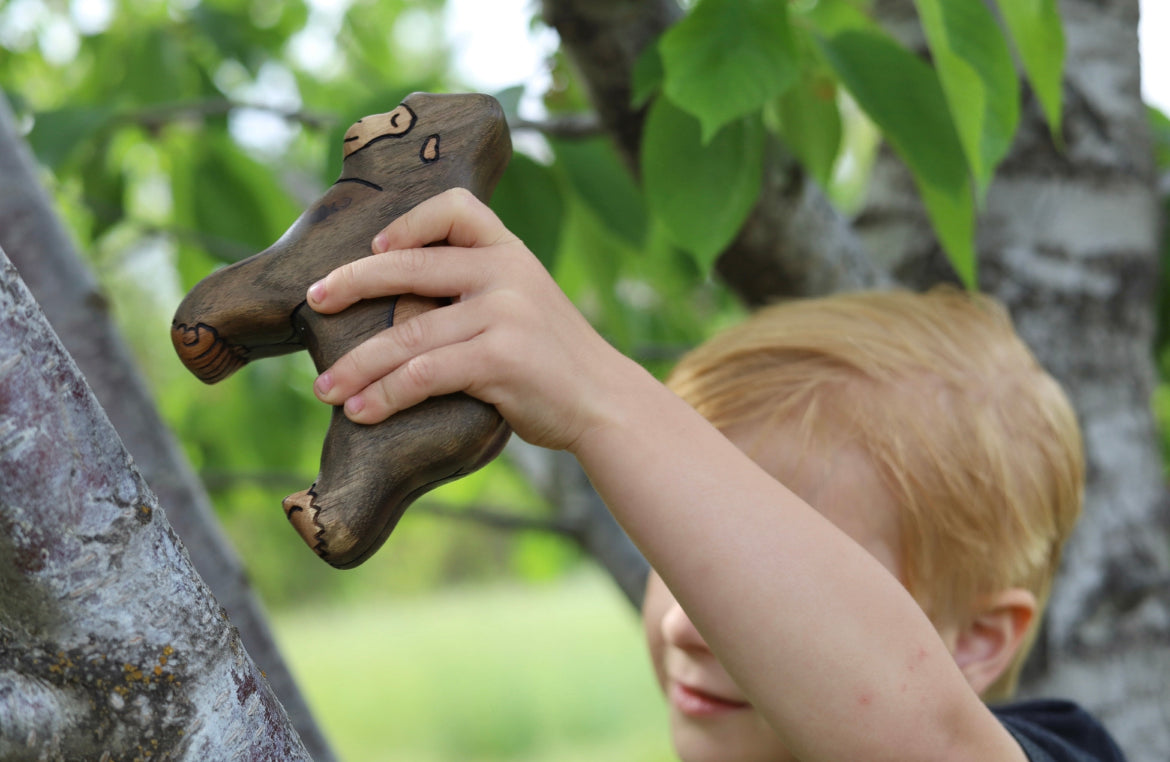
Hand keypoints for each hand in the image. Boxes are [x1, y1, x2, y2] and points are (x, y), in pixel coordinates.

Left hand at [306, 188, 644, 451]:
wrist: (604, 401)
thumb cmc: (553, 360)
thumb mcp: (525, 303)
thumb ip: (478, 289)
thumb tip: (401, 301)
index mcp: (510, 252)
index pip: (456, 207)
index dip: (408, 221)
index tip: (376, 245)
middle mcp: (506, 272)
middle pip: (411, 266)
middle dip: (352, 284)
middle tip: (316, 303)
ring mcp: (504, 312)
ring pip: (408, 333)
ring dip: (358, 365)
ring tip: (325, 388)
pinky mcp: (500, 357)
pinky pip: (424, 374)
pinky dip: (385, 395)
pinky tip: (362, 412)